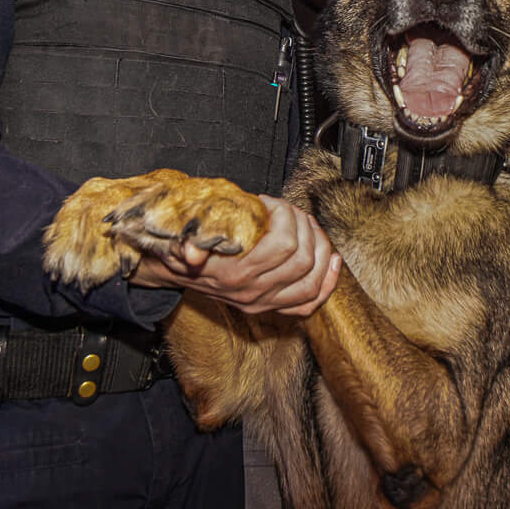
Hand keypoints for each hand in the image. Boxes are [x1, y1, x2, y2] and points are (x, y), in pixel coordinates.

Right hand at [130, 193, 340, 316]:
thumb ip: (187, 244)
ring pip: (313, 279)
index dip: (285, 216)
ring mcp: (263, 302)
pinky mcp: (271, 306)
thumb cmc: (182, 246)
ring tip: (309, 226)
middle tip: (290, 210)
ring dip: (319, 246)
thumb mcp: (180, 238)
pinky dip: (328, 281)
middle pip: (303, 259)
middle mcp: (252, 292)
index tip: (271, 202)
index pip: (283, 246)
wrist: (176, 271)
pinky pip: (310, 302)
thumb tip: (191, 254)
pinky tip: (333, 260)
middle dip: (304, 225)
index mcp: (234, 274)